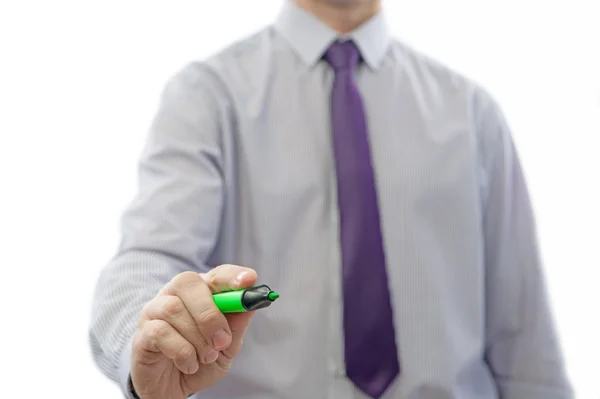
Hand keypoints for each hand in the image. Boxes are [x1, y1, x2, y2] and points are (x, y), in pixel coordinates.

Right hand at [130, 265, 256, 398]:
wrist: (173, 389)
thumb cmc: (201, 360)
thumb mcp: (227, 347)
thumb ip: (236, 325)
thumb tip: (250, 304)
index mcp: (201, 292)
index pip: (216, 274)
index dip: (232, 276)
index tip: (249, 280)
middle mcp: (175, 294)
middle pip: (188, 283)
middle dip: (209, 313)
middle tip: (222, 341)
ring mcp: (155, 311)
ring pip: (173, 309)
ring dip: (197, 338)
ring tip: (206, 357)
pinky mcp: (142, 333)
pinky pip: (160, 332)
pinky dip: (182, 352)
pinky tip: (188, 364)